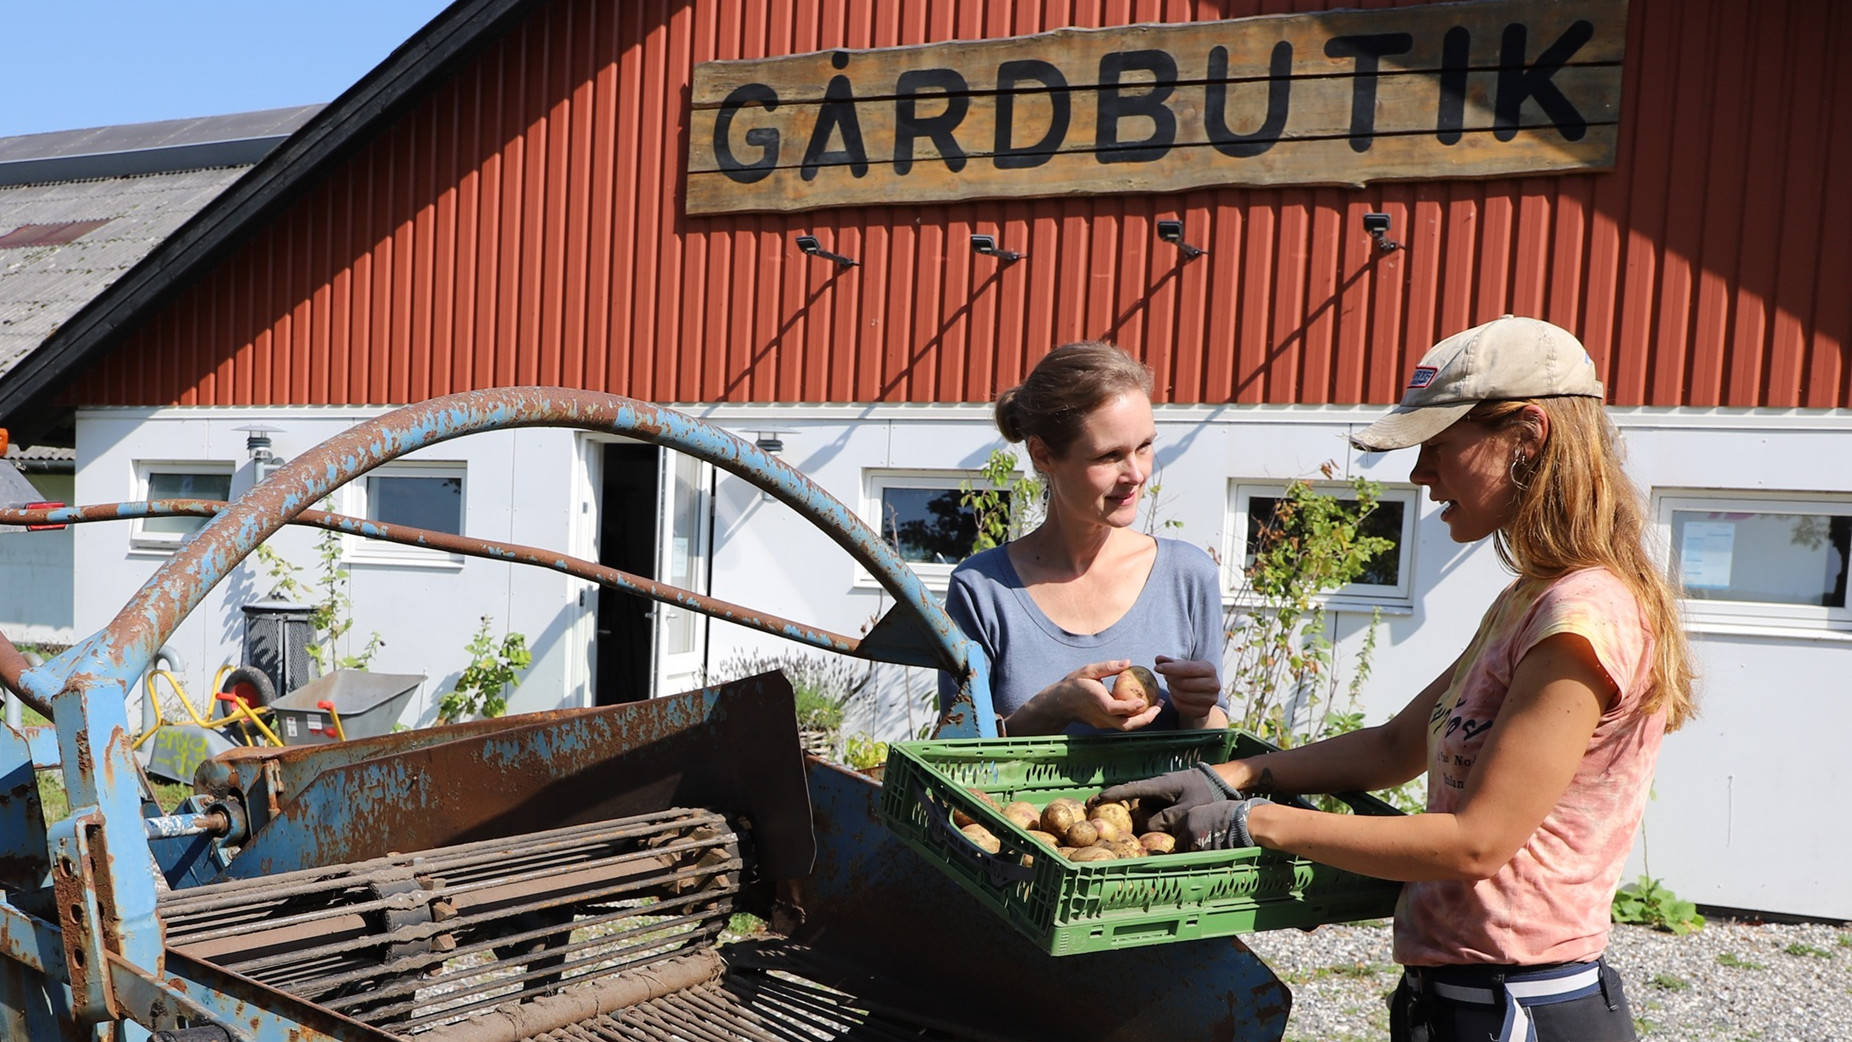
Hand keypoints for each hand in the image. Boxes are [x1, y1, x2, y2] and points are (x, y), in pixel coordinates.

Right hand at [1048, 659, 1164, 731]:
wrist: (1059, 704)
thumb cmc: (1073, 684)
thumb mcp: (1088, 670)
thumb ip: (1108, 666)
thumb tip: (1128, 662)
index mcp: (1096, 700)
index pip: (1113, 708)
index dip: (1129, 707)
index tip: (1144, 702)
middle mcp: (1100, 715)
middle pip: (1125, 725)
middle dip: (1145, 719)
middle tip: (1159, 706)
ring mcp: (1102, 723)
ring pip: (1126, 727)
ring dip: (1143, 719)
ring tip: (1156, 707)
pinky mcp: (1104, 725)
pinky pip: (1122, 723)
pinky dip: (1135, 718)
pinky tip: (1143, 707)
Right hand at [1098, 762, 1241, 829]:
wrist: (1222, 782)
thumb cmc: (1206, 793)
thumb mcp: (1187, 809)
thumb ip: (1166, 818)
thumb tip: (1148, 827)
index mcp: (1159, 786)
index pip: (1131, 790)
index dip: (1113, 795)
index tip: (1096, 800)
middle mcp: (1157, 788)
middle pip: (1137, 804)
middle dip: (1134, 816)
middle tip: (1127, 827)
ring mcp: (1161, 793)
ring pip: (1147, 809)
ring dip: (1150, 820)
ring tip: (1163, 829)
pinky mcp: (1167, 798)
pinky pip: (1156, 810)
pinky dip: (1158, 819)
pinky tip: (1167, 827)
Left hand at [1153, 655, 1221, 722]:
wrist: (1202, 693)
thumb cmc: (1190, 675)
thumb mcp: (1181, 665)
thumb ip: (1169, 661)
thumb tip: (1159, 659)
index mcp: (1210, 669)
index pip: (1188, 668)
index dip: (1171, 668)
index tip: (1157, 668)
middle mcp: (1214, 684)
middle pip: (1185, 683)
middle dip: (1171, 680)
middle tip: (1167, 678)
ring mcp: (1211, 699)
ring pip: (1183, 696)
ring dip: (1172, 690)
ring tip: (1171, 686)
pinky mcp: (1205, 711)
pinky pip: (1183, 707)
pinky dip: (1174, 701)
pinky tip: (1174, 695)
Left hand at [1173, 797, 1272, 850]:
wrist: (1244, 821)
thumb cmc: (1233, 813)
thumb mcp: (1211, 810)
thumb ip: (1199, 819)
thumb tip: (1197, 827)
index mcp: (1189, 816)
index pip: (1176, 830)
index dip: (1183, 834)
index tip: (1189, 837)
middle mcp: (1188, 829)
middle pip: (1178, 842)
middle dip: (1185, 845)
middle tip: (1196, 846)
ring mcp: (1195, 842)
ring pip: (1186, 853)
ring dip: (1192, 854)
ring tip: (1204, 853)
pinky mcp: (1203, 854)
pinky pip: (1196, 860)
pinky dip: (1201, 861)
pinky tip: (1210, 858)